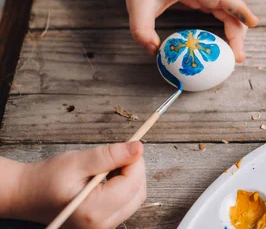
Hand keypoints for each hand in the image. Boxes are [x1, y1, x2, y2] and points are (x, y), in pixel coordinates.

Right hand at [12, 142, 145, 227]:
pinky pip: (126, 203)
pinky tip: (108, 177)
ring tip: (109, 166)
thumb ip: (109, 155)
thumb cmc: (47, 178)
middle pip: (138, 192)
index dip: (135, 161)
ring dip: (130, 177)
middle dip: (134, 169)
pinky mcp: (103, 223)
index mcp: (94, 210)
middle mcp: (101, 225)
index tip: (128, 146)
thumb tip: (138, 148)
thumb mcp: (77, 161)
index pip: (133, 183)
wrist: (27, 194)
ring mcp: (103, 227)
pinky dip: (124, 187)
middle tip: (118, 154)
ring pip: (135, 198)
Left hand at [125, 0, 258, 61]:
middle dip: (239, 32)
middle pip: (232, 8)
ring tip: (236, 55)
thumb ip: (142, 32)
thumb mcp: (137, 10)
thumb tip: (156, 52)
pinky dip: (230, 28)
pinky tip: (229, 44)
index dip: (239, 9)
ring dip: (237, 32)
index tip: (254, 23)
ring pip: (230, 12)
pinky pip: (224, 13)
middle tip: (238, 57)